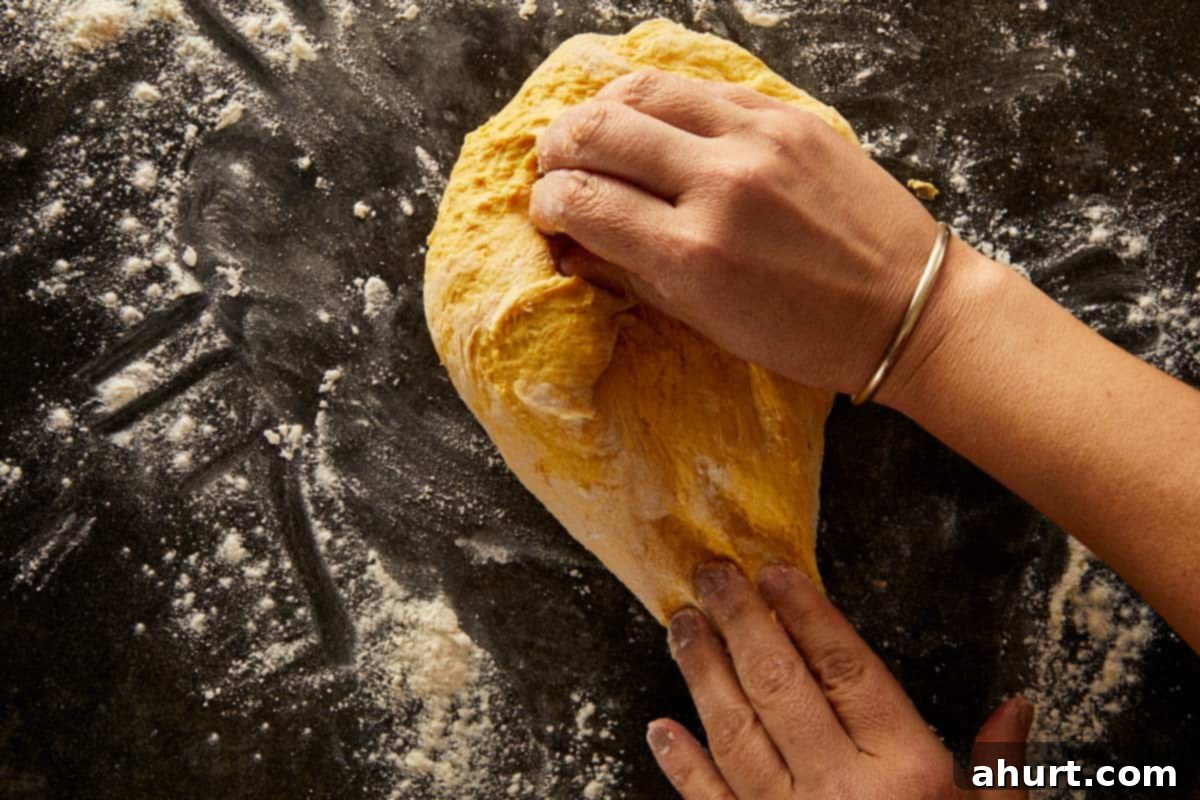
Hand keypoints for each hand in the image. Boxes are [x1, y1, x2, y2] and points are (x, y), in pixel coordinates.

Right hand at [530, 70, 963, 395]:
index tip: (546, 212)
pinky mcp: (789, 115)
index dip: (546, 204)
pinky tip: (653, 122)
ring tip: (593, 134)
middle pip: (598, 131)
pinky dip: (661, 102)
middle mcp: (719, 185)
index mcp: (692, 254)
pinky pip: (701, 88)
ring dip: (600, 110)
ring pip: (642, 90)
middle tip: (555, 166)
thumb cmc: (804, 334)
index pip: (582, 201)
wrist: (906, 308)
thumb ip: (632, 271)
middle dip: (557, 148)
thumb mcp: (706, 322)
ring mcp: (758, 139)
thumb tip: (572, 239)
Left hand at [648, 562, 1032, 798]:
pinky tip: (659, 729)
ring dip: (702, 675)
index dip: (808, 613)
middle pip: (781, 687)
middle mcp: (842, 791)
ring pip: (736, 733)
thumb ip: (1003, 770)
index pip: (847, 670)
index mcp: (907, 773)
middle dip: (742, 623)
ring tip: (683, 625)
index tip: (775, 571)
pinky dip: (682, 766)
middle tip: (712, 572)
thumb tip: (1017, 706)